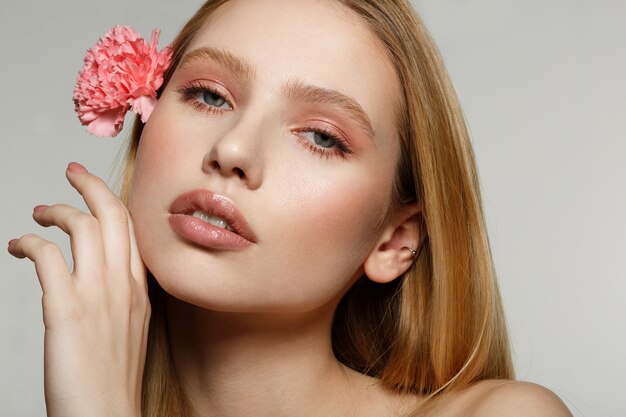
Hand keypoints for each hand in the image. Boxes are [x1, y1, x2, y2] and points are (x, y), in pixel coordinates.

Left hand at [7, 162, 148, 416]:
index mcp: (142, 290)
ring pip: (84, 227)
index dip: (113, 200)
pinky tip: (18, 246)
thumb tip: (105, 278)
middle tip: (73, 172)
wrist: (107, 416)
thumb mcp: (131, 330)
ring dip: (58, 210)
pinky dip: (30, 242)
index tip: (96, 187)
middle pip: (113, 216)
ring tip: (39, 212)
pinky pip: (48, 257)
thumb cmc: (113, 380)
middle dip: (91, 186)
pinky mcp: (67, 310)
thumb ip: (123, 297)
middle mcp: (125, 285)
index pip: (133, 230)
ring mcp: (99, 295)